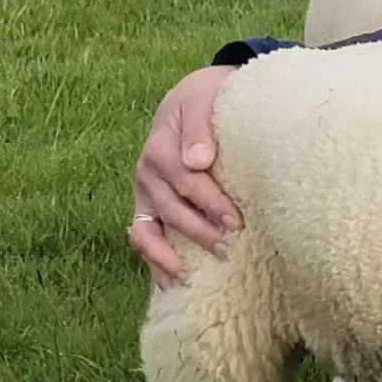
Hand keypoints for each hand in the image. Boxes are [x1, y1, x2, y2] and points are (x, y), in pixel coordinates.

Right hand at [131, 64, 240, 287]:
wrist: (192, 97)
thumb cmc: (206, 99)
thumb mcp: (203, 100)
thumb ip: (200, 128)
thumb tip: (198, 160)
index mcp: (161, 148)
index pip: (189, 182)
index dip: (213, 203)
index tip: (238, 221)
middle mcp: (148, 173)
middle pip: (174, 210)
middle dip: (202, 232)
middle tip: (230, 248)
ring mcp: (145, 192)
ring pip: (151, 230)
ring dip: (172, 255)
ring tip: (194, 275)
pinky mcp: (147, 206)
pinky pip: (143, 237)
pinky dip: (154, 261)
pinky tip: (170, 283)